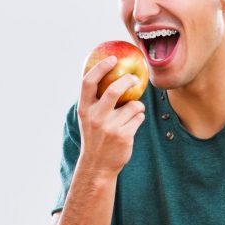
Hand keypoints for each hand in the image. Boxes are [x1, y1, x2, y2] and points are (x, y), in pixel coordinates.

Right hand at [76, 56, 145, 177]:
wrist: (98, 165)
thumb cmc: (96, 136)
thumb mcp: (89, 118)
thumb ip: (96, 100)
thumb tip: (110, 74)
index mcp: (84, 109)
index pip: (88, 82)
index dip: (101, 67)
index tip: (113, 58)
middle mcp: (95, 116)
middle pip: (113, 90)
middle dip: (127, 80)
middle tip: (134, 78)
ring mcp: (110, 127)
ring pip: (133, 105)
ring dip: (137, 106)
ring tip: (133, 112)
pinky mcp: (124, 135)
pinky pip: (139, 117)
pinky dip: (139, 117)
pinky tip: (133, 124)